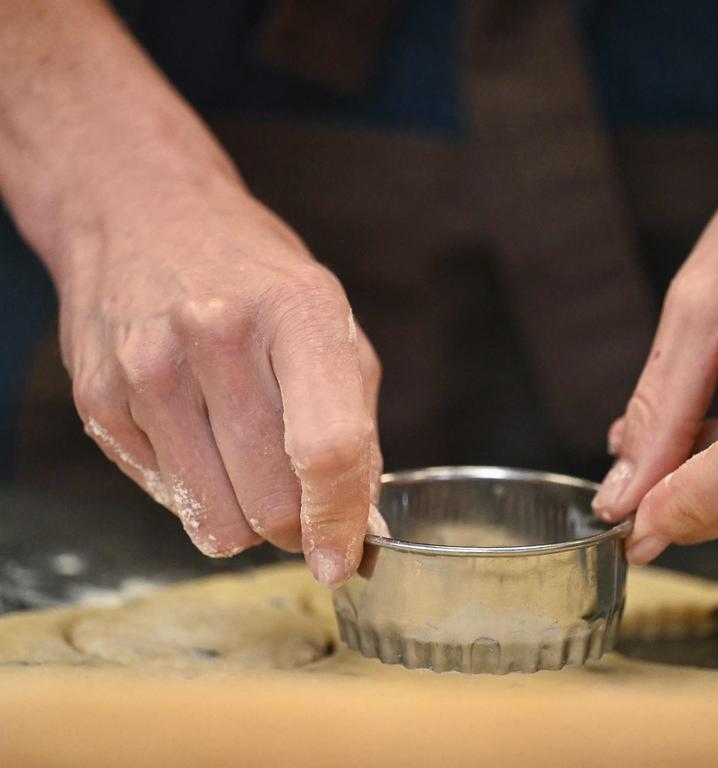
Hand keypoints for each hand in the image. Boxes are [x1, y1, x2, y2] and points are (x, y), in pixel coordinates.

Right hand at [59, 171, 380, 586]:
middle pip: (271, 500)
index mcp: (298, 312)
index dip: (340, 522)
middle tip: (301, 503)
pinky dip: (197, 491)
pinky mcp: (99, 399)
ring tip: (250, 466)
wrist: (145, 216)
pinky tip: (199, 435)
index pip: (327, 448)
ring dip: (247, 519)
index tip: (342, 561)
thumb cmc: (256, 280)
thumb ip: (357, 431)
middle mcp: (217, 336)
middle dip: (297, 526)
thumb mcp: (331, 328)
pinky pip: (166, 502)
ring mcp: (148, 368)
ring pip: (215, 520)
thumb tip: (364, 531)